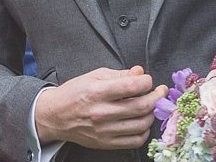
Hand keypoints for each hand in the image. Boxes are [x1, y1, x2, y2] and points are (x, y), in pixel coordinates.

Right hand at [35, 66, 166, 149]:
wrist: (56, 115)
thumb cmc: (74, 93)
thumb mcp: (93, 76)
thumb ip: (118, 74)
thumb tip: (139, 72)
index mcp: (96, 92)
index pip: (131, 86)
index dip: (146, 82)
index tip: (148, 80)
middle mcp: (101, 112)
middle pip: (140, 106)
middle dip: (156, 97)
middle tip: (160, 92)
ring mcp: (105, 130)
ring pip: (141, 124)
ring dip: (152, 114)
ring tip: (151, 106)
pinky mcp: (107, 143)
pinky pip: (135, 141)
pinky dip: (144, 131)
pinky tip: (142, 122)